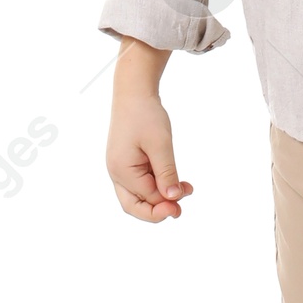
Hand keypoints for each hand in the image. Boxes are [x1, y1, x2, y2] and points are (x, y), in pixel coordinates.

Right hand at [107, 37, 192, 222]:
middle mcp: (116, 173)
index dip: (166, 202)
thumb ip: (166, 172)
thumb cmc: (145, 114)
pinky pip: (141, 182)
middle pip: (134, 205)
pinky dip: (157, 185)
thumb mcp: (160, 143)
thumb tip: (173, 199)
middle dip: (157, 210)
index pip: (146, 198)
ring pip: (138, 196)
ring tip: (186, 189)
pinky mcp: (127, 162)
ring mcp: (120, 168)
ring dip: (160, 197)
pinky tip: (176, 181)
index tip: (186, 196)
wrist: (133, 92)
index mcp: (121, 170)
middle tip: (180, 210)